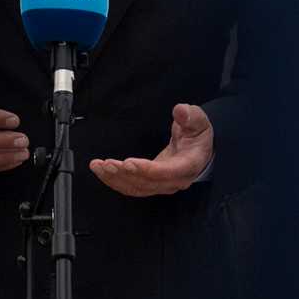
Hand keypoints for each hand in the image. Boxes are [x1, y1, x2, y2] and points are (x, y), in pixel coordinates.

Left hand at [89, 103, 213, 196]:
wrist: (200, 148)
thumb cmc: (198, 133)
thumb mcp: (198, 120)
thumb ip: (190, 115)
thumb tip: (180, 110)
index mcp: (188, 165)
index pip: (166, 172)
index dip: (146, 170)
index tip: (128, 162)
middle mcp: (175, 180)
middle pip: (147, 183)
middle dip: (124, 175)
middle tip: (106, 164)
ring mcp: (162, 184)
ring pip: (136, 188)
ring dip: (116, 179)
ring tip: (98, 167)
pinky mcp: (152, 183)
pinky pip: (132, 187)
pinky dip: (116, 182)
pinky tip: (102, 172)